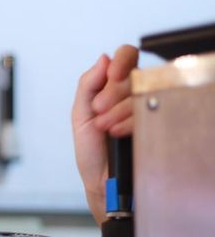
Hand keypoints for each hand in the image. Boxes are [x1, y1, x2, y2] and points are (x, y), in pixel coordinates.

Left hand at [71, 45, 138, 223]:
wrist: (100, 179)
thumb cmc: (91, 148)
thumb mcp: (81, 113)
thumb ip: (88, 84)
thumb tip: (103, 59)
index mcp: (114, 86)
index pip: (126, 57)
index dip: (122, 60)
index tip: (112, 74)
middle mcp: (133, 93)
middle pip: (133, 74)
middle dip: (112, 93)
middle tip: (99, 110)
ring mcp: (146, 108)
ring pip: (141, 93)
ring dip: (117, 110)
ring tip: (105, 127)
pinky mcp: (155, 124)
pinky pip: (148, 112)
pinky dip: (128, 122)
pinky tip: (117, 132)